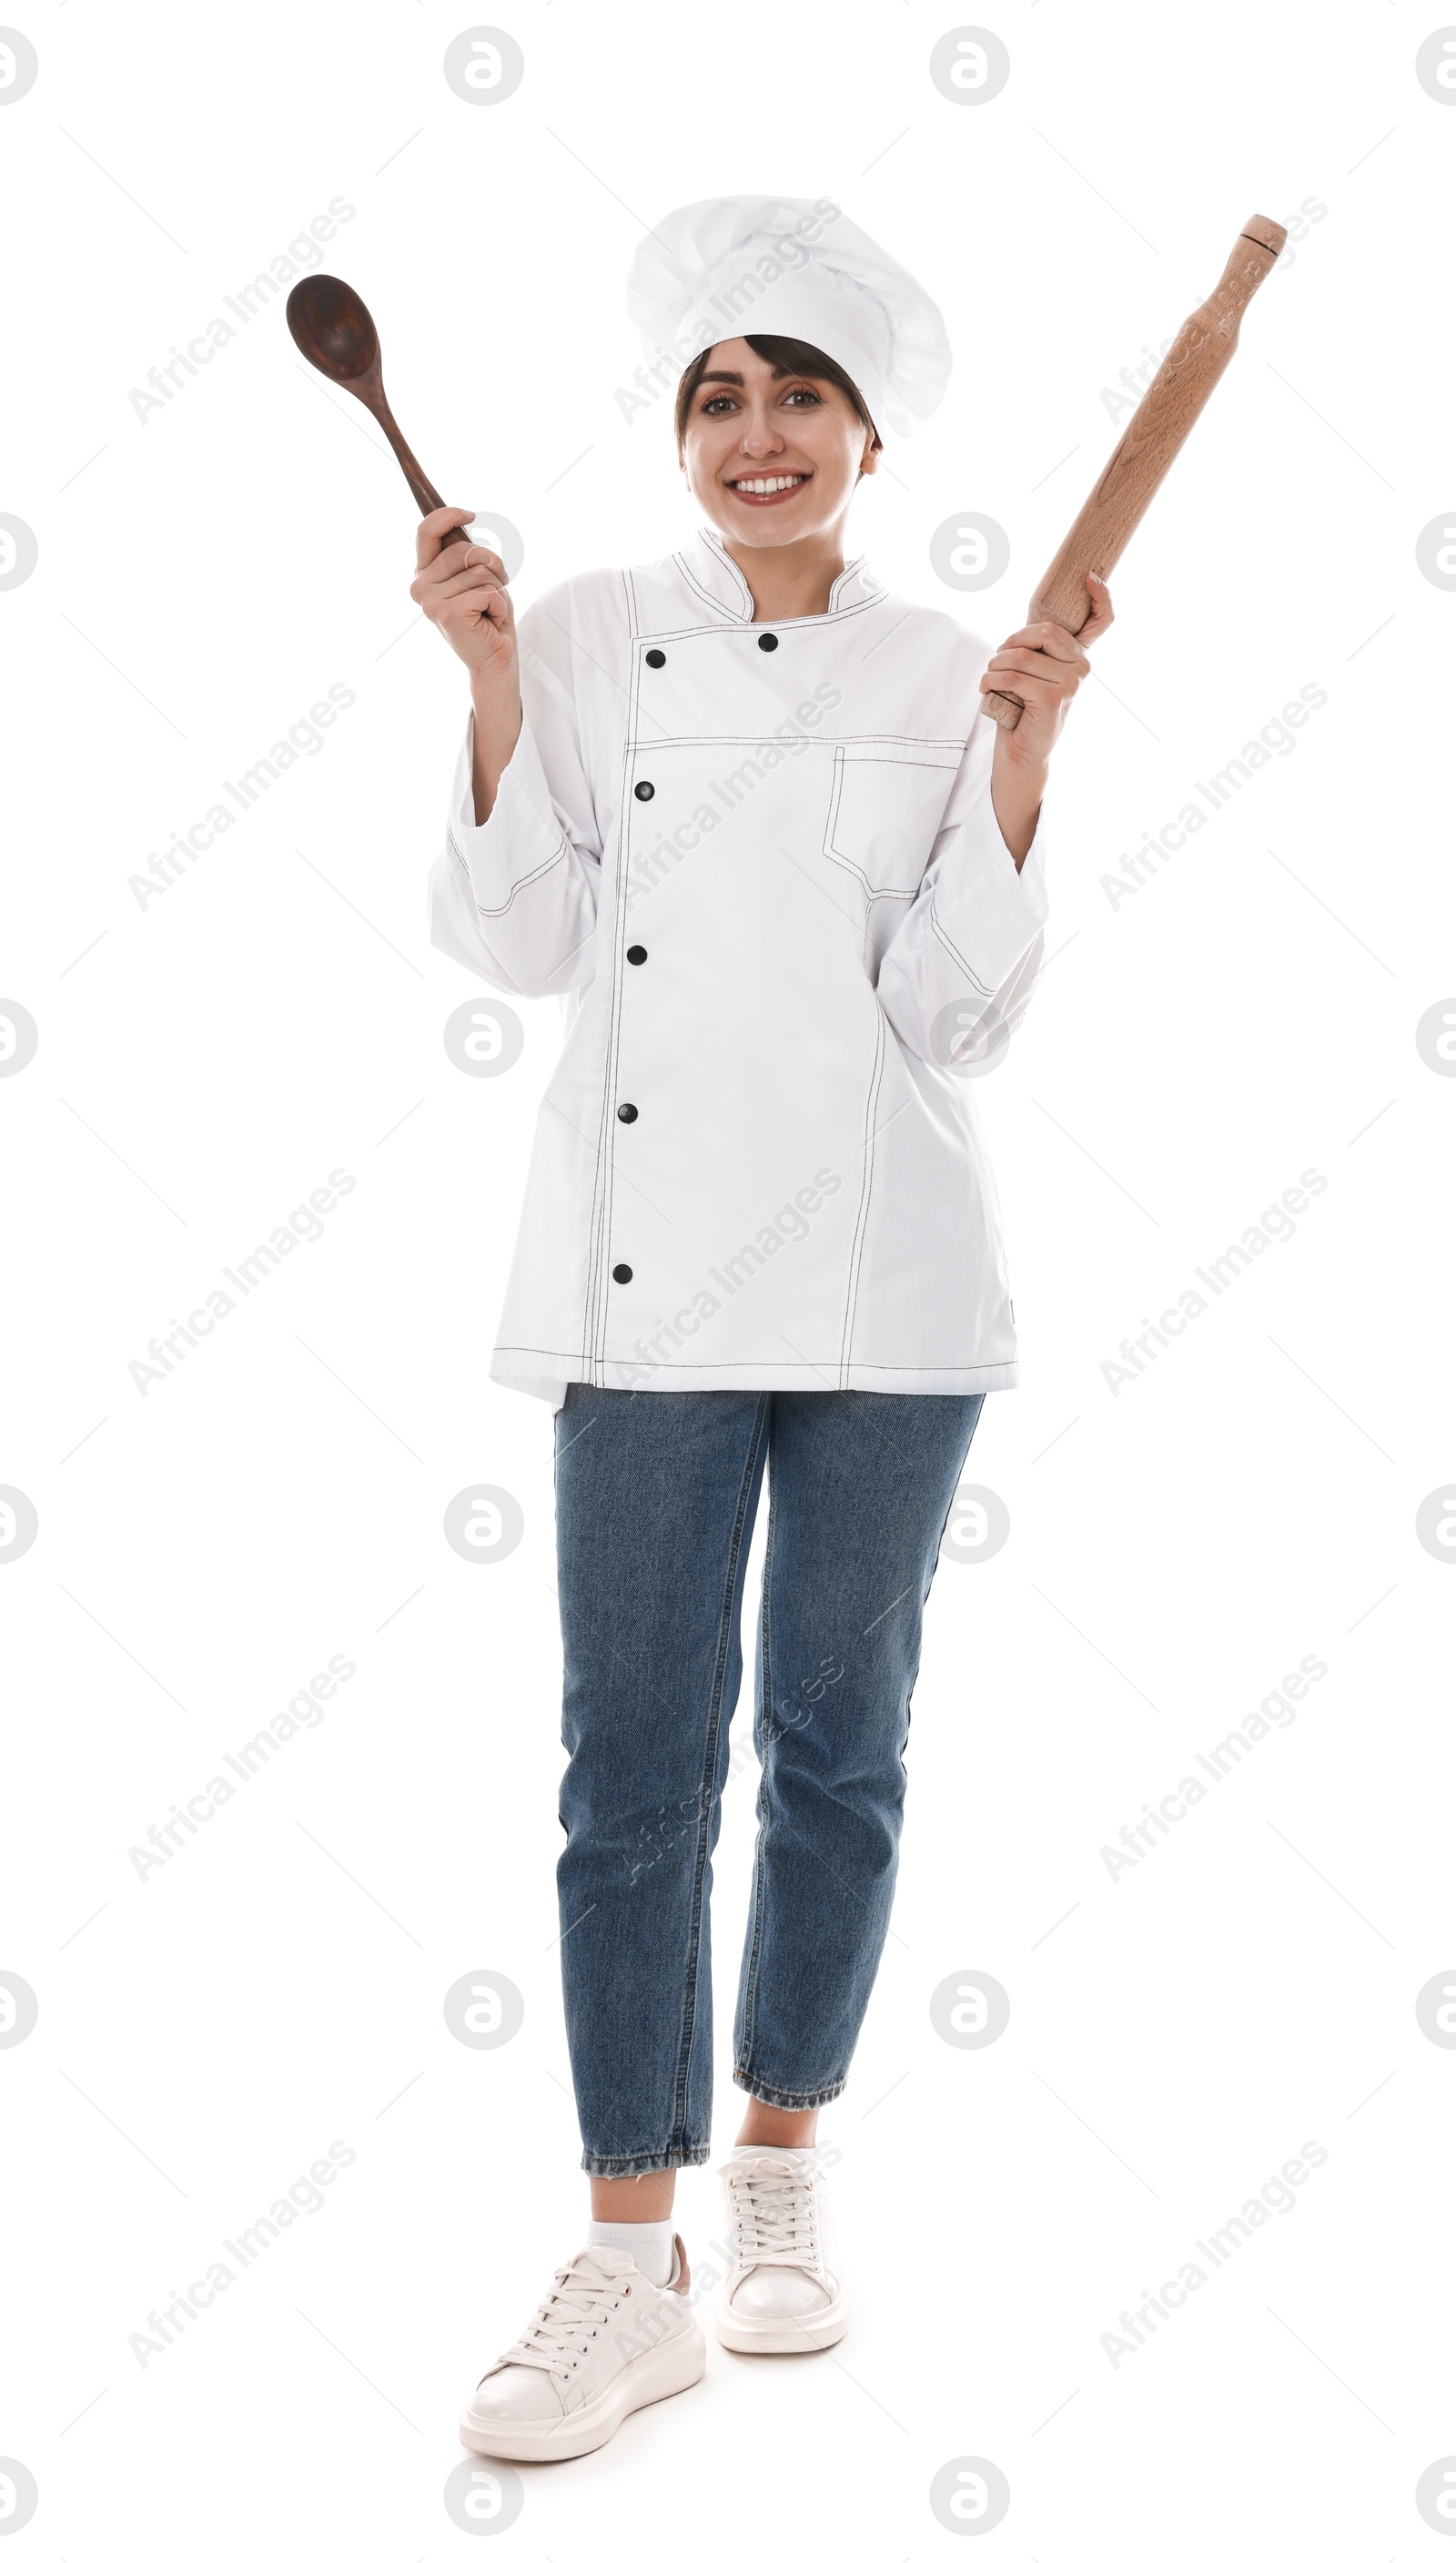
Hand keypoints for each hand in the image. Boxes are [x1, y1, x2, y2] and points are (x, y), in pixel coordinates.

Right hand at [412, 505, 519, 689]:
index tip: (471, 514)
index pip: (426, 531)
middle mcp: (420, 587)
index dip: (448, 515)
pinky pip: (488, 590)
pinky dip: (499, 605)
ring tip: (489, 610)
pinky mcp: (449, 613)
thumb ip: (465, 554)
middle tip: (495, 589)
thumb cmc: (488, 618)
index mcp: (423, 575)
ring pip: (480, 570)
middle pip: (464, 549)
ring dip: (497, 588)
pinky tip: (490, 621)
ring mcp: (431, 602)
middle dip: (491, 565)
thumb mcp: (476, 577)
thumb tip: (462, 518)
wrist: (495, 661)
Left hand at [980, 571, 1115, 765]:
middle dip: (1011, 643)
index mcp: (1080, 658)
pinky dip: (991, 681)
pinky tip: (987, 689)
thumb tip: (1029, 628)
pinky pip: (1013, 677)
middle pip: (1043, 631)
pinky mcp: (1053, 699)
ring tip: (989, 678)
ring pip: (1022, 656)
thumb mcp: (1031, 674)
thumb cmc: (1022, 711)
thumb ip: (1036, 650)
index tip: (1090, 576)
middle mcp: (1082, 669)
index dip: (1102, 597)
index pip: (1102, 621)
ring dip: (995, 665)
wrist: (1022, 755)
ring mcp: (1071, 684)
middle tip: (996, 661)